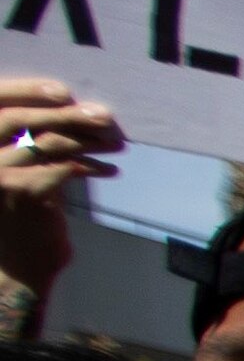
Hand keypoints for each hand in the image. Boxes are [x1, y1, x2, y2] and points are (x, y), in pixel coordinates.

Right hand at [0, 77, 126, 296]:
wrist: (15, 269)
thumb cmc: (17, 221)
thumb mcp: (16, 177)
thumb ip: (28, 149)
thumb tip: (67, 118)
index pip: (0, 107)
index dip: (27, 92)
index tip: (63, 91)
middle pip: (26, 120)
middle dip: (69, 114)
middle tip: (104, 116)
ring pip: (50, 143)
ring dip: (90, 141)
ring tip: (116, 144)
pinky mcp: (25, 190)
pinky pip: (67, 167)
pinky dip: (93, 166)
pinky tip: (109, 170)